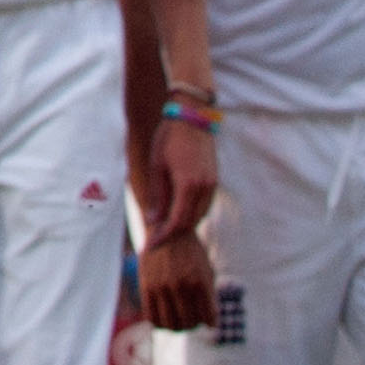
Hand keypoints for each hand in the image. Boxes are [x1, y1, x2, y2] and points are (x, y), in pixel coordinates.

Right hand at [138, 227, 217, 332]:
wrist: (167, 231)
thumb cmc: (191, 254)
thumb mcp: (207, 272)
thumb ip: (209, 297)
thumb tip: (209, 324)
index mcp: (200, 282)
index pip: (208, 318)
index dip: (210, 323)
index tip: (208, 322)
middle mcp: (181, 285)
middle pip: (189, 322)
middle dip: (192, 326)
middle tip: (192, 321)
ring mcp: (162, 286)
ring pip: (170, 323)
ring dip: (176, 327)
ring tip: (178, 322)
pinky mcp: (146, 286)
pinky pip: (151, 316)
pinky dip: (158, 323)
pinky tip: (163, 319)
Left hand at [144, 109, 220, 241]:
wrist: (192, 117)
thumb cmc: (169, 138)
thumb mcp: (157, 166)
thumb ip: (158, 195)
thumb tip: (154, 221)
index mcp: (188, 185)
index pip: (177, 222)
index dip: (163, 237)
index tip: (150, 246)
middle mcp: (204, 188)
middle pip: (189, 222)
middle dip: (172, 235)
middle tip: (154, 241)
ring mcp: (212, 184)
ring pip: (199, 215)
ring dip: (183, 225)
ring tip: (163, 231)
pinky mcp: (214, 180)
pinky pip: (203, 205)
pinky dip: (191, 214)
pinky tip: (178, 215)